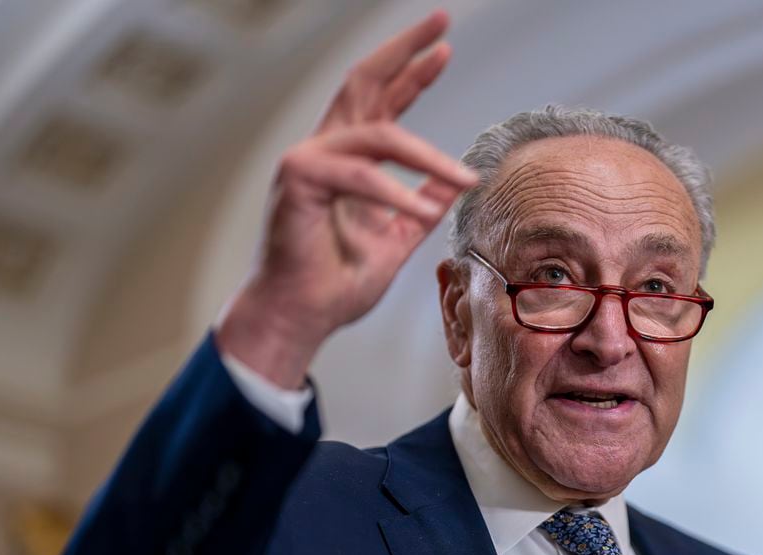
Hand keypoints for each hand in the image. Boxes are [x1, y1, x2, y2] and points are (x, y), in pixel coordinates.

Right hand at [217, 10, 478, 387]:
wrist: (301, 318)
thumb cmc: (337, 284)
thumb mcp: (398, 239)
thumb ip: (422, 204)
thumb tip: (455, 182)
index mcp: (349, 159)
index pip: (382, 99)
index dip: (413, 70)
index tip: (445, 46)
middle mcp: (326, 149)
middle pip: (365, 81)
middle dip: (405, 51)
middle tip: (442, 25)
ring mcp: (307, 159)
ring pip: (377, 133)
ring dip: (427, 153)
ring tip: (465, 178)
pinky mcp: (297, 180)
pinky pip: (360, 176)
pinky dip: (396, 194)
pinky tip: (423, 212)